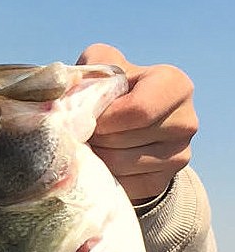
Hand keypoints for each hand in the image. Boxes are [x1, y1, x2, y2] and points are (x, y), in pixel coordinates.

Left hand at [76, 44, 197, 202]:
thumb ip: (88, 70)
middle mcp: (186, 122)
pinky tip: (100, 161)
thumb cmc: (115, 90)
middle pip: (122, 139)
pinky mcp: (161, 182)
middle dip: (93, 136)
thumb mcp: (104, 67)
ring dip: (94, 155)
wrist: (132, 124)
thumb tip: (64, 91)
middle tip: (82, 131)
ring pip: (119, 164)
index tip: (88, 115)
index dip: (104, 117)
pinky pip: (121, 185)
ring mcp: (178, 156)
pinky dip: (102, 175)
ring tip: (90, 143)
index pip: (137, 110)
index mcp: (175, 86)